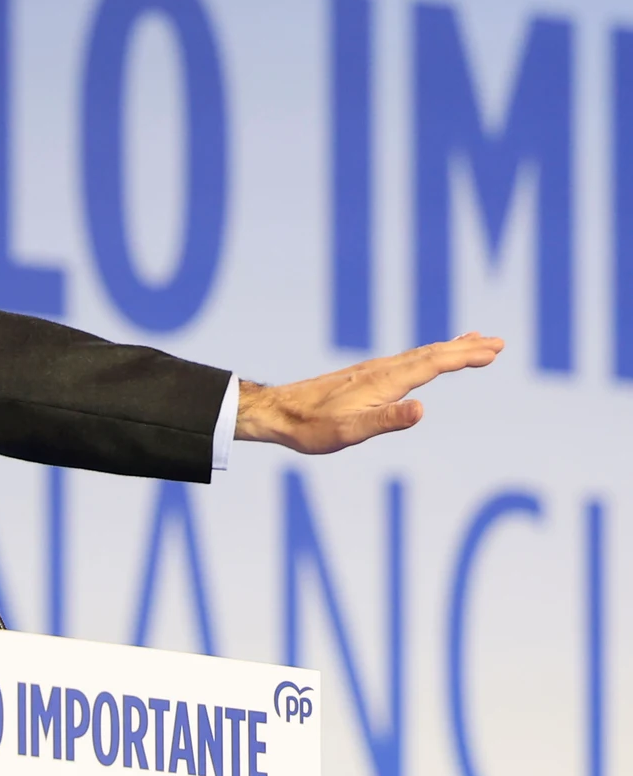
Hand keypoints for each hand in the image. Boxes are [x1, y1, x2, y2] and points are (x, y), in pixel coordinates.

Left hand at [236, 332, 504, 454]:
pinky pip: (405, 361)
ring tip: (473, 342)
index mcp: (383, 382)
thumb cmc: (310, 428)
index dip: (463, 356)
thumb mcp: (348, 433)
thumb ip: (386, 421)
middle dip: (465, 348)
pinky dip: (426, 355)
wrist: (276, 413)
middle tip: (498, 342)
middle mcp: (380, 370)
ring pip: (418, 355)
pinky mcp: (364, 377)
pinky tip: (427, 359)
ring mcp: (372, 372)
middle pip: (430, 354)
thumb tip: (422, 409)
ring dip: (449, 349)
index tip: (492, 350)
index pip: (432, 364)